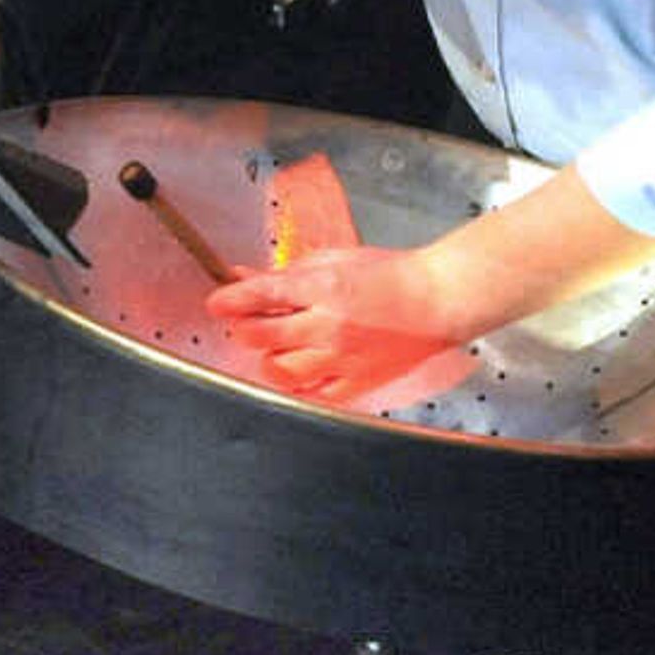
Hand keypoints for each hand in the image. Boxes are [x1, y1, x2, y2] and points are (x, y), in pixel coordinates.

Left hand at [206, 244, 483, 401]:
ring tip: (279, 344)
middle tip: (247, 321)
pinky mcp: (353, 384)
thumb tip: (245, 276)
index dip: (231, 300)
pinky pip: (309, 395)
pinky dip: (296, 384)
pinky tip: (301, 368)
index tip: (217, 303)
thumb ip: (287, 272)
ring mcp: (340, 360)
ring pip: (279, 371)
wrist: (437, 301)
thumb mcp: (336, 260)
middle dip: (245, 327)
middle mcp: (329, 326)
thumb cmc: (393, 276)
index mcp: (325, 287)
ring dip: (268, 357)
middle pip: (260, 336)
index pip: (262, 295)